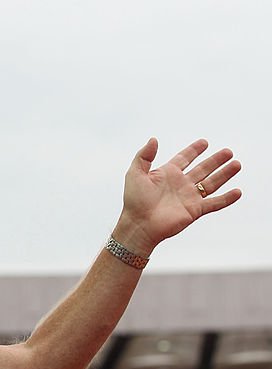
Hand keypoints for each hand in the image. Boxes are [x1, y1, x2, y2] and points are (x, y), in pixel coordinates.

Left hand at [114, 137, 241, 255]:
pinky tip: (238, 191)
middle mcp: (180, 184)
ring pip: (211, 183)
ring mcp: (188, 197)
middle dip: (215, 160)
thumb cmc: (134, 201)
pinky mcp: (194, 210)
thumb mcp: (135, 174)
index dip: (194, 150)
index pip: (184, 158)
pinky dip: (226, 199)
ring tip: (236, 164)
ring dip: (224, 174)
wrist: (139, 225)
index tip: (204, 142)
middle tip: (228, 151)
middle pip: (202, 169)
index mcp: (167, 174)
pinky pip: (214, 203)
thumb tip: (153, 139)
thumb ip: (144, 156)